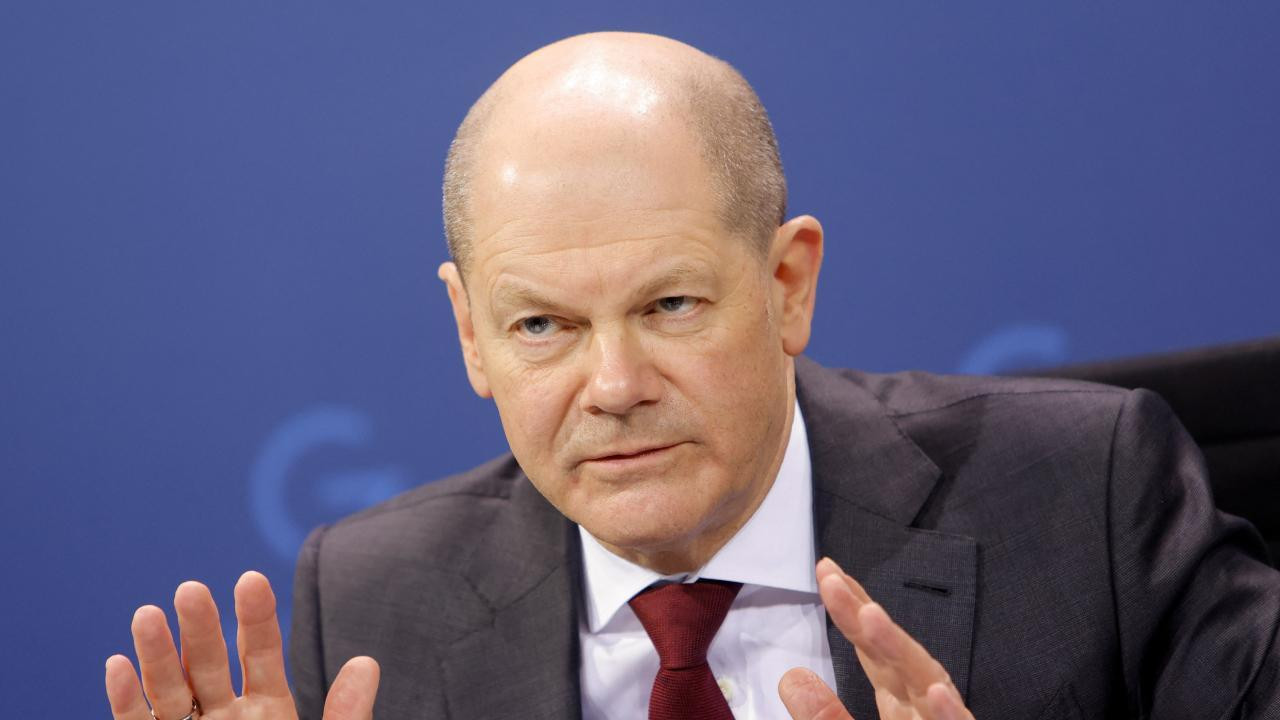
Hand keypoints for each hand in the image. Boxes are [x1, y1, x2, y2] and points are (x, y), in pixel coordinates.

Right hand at [104, 571, 378, 719]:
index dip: (256, 619)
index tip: (252, 579)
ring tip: (148, 615)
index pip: (261, 655)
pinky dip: (126, 701)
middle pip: (209, 665)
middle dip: (199, 629)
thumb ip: (345, 719)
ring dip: (155, 655)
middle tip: (191, 589)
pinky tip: (117, 665)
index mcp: (270, 714)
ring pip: (168, 692)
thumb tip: (367, 663)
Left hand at [779, 558, 973, 719]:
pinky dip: (950, 714)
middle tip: (832, 579)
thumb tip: (791, 677)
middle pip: (896, 656)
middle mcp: (926, 710)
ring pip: (929, 684)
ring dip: (902, 651)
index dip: (852, 610)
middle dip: (864, 615)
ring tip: (870, 617)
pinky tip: (937, 691)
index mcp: (903, 706)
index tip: (827, 571)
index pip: (875, 651)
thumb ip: (827, 718)